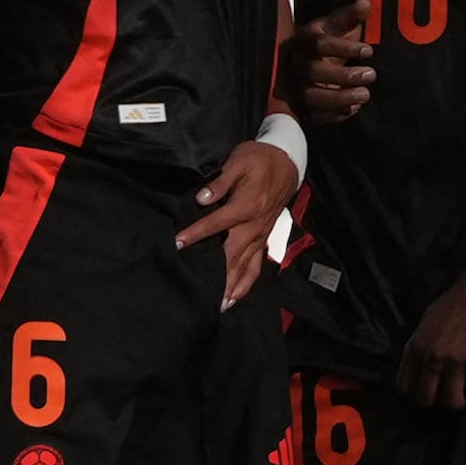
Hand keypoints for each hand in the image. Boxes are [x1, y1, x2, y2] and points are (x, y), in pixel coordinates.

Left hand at [174, 131, 299, 305]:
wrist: (287, 162)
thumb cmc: (259, 159)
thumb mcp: (239, 161)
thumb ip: (220, 181)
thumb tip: (203, 198)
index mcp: (246, 206)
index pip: (216, 224)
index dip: (196, 235)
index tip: (178, 244)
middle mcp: (254, 226)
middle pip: (232, 255)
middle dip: (217, 276)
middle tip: (202, 295)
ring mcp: (260, 235)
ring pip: (245, 266)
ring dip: (232, 286)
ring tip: (219, 305)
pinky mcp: (264, 239)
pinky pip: (257, 266)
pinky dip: (246, 283)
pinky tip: (236, 296)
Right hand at [288, 0, 375, 122]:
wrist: (317, 61)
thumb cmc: (331, 41)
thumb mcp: (340, 26)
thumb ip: (351, 16)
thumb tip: (365, 3)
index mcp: (304, 39)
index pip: (318, 44)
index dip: (343, 48)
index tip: (368, 51)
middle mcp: (296, 63)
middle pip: (312, 71)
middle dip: (343, 75)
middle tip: (372, 74)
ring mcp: (296, 86)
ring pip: (310, 96)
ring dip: (339, 97)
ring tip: (366, 95)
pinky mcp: (301, 106)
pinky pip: (313, 115)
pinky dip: (334, 114)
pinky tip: (354, 108)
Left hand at [396, 261, 465, 408]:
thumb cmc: (456, 302)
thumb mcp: (427, 323)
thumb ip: (422, 346)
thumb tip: (419, 369)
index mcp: (417, 346)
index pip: (405, 385)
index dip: (415, 392)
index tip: (427, 391)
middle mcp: (433, 357)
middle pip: (426, 398)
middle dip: (436, 400)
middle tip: (447, 395)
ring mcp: (458, 362)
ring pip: (453, 401)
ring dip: (460, 401)